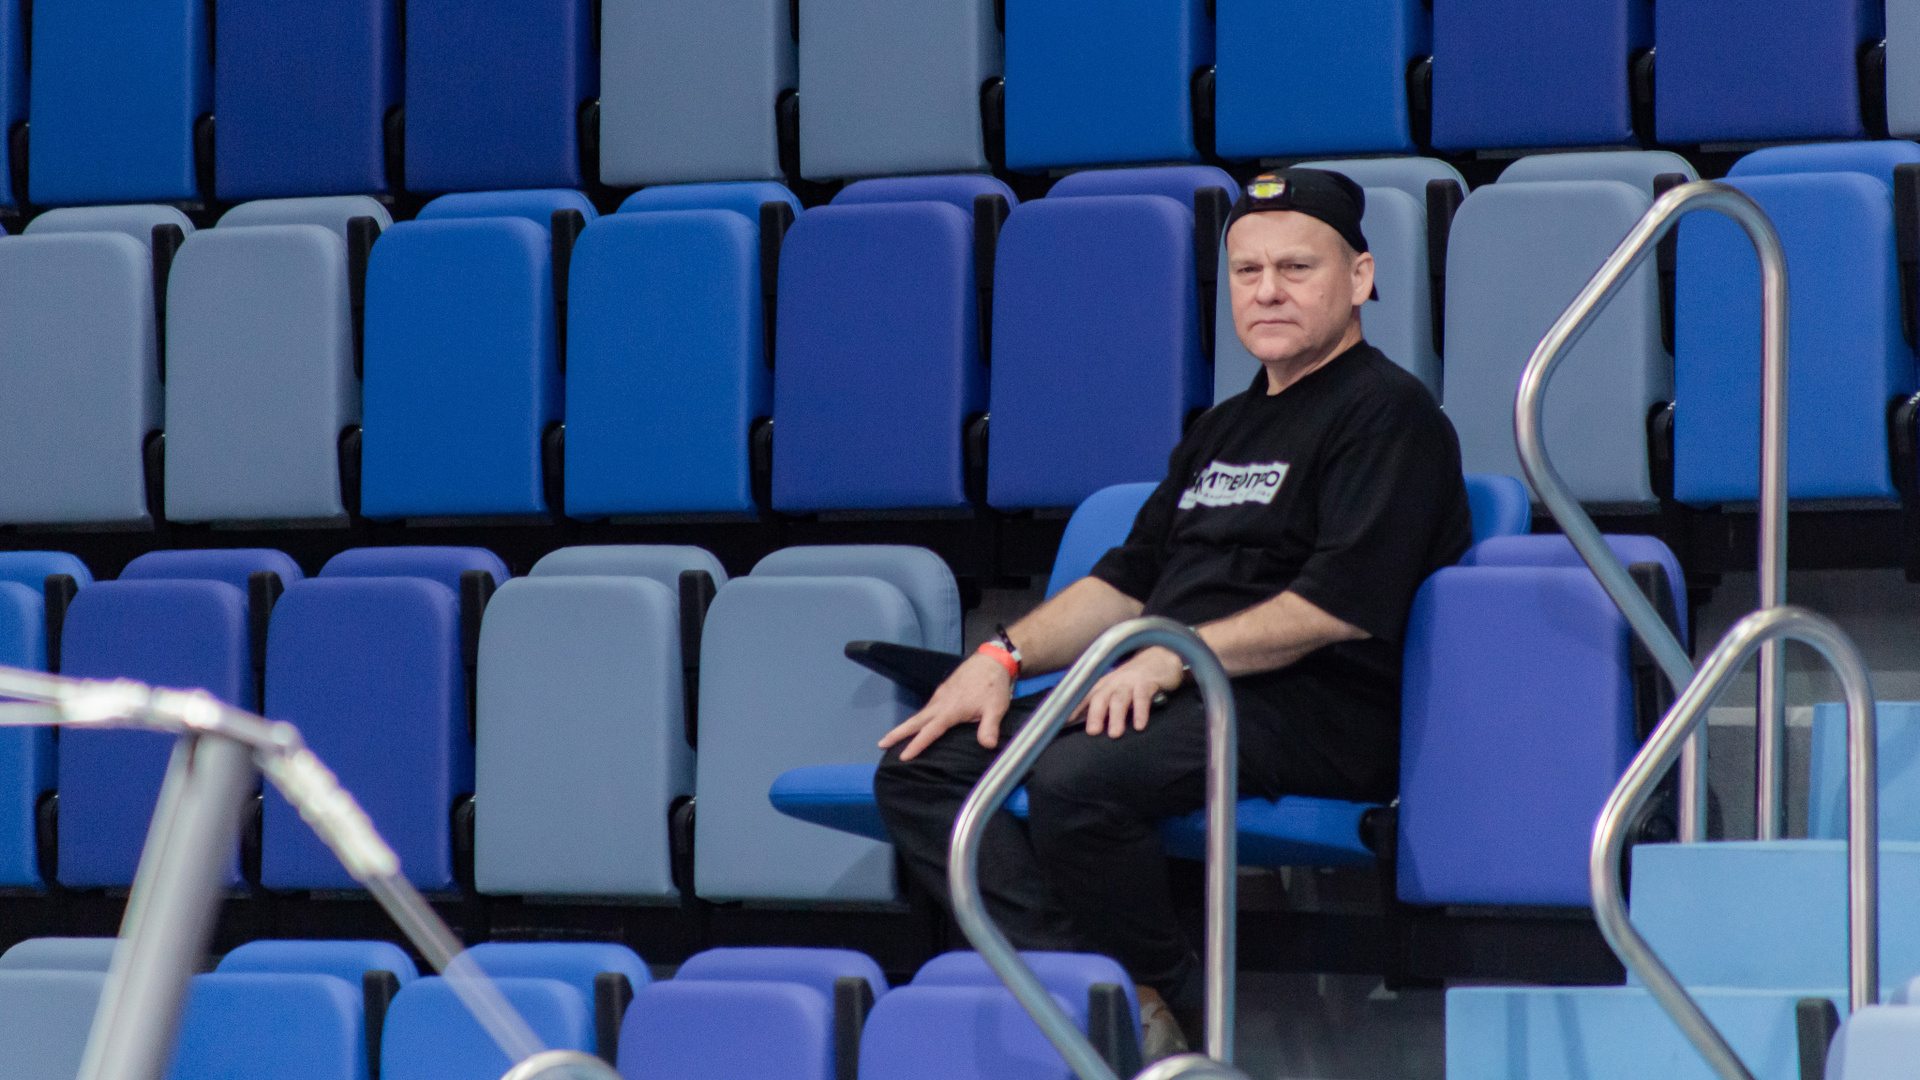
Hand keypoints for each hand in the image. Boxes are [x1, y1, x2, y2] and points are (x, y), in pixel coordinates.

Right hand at [879, 652, 1014, 760]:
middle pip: (915, 721)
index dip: (916, 744)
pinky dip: (920, 718)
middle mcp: (940, 703)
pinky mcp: (945, 690)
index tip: (903, 756)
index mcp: (950, 710)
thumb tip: (987, 745)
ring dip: (907, 726)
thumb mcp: (995, 708)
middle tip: (881, 743)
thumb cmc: (993, 685)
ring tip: (896, 737)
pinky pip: (928, 708)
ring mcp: (941, 695)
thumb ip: (989, 728)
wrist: (992, 660)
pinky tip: (921, 723)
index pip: (930, 731)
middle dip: (897, 733)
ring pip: (921, 714)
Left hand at [1072, 646, 1184, 737]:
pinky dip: (1141, 711)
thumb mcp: (1116, 689)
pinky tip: (1140, 726)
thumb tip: (1086, 724)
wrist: (1160, 658)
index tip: (1064, 722)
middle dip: (1095, 714)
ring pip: (1120, 699)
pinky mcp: (1148, 683)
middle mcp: (1113, 682)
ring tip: (1115, 734)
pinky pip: (1143, 697)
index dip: (1075, 709)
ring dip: (1116, 716)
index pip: (1085, 696)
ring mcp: (1130, 682)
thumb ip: (1103, 704)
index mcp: (1103, 685)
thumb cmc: (1134, 680)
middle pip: (1100, 697)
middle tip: (1092, 732)